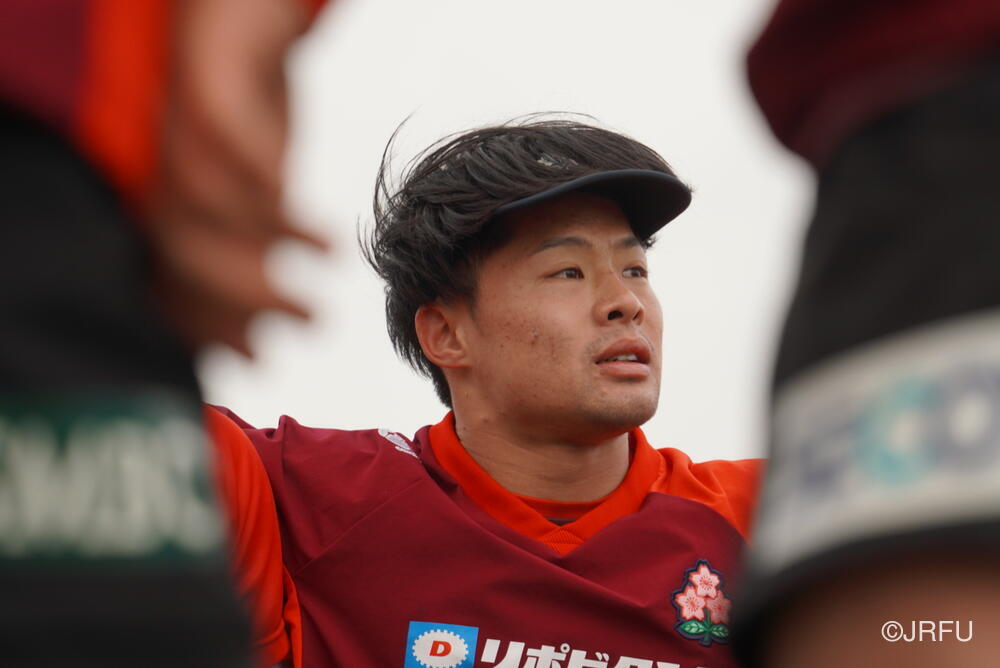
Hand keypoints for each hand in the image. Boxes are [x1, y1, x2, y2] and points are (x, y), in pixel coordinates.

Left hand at [148, 0, 325, 355]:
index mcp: (169, 198)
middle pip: (182, 251)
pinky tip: (300, 201)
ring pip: (203, 202)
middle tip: (312, 323)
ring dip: (269, 244)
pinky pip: (224, 136)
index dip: (208, 326)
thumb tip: (268, 309)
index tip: (259, 359)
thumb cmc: (249, 99)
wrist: (241, 10)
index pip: (171, 276)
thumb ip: (253, 238)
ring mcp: (179, 124)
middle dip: (247, 299)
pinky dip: (262, 178)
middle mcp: (163, 168)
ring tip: (329, 262)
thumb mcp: (252, 178)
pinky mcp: (205, 79)